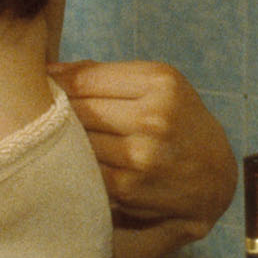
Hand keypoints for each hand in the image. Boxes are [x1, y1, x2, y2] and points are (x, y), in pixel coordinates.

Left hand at [54, 60, 236, 241]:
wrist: (213, 175)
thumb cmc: (178, 120)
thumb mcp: (157, 83)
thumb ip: (104, 74)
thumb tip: (49, 70)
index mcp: (160, 82)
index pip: (84, 79)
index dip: (55, 83)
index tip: (43, 87)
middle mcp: (153, 117)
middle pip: (77, 110)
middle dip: (57, 112)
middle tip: (48, 114)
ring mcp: (140, 155)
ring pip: (75, 141)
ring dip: (63, 140)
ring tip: (63, 138)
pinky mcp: (127, 187)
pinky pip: (83, 168)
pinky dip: (75, 163)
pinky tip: (78, 160)